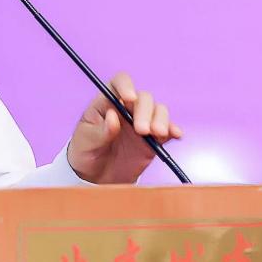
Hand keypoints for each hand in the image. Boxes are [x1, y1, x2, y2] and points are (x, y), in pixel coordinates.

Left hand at [65, 72, 182, 184]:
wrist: (95, 177)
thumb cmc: (85, 152)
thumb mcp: (86, 141)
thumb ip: (100, 131)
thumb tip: (113, 117)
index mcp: (106, 103)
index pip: (118, 83)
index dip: (125, 86)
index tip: (129, 98)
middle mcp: (126, 109)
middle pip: (143, 98)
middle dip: (145, 112)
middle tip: (141, 130)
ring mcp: (141, 122)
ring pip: (158, 110)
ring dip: (161, 119)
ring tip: (156, 134)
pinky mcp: (153, 139)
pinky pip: (167, 130)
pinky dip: (173, 130)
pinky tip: (175, 134)